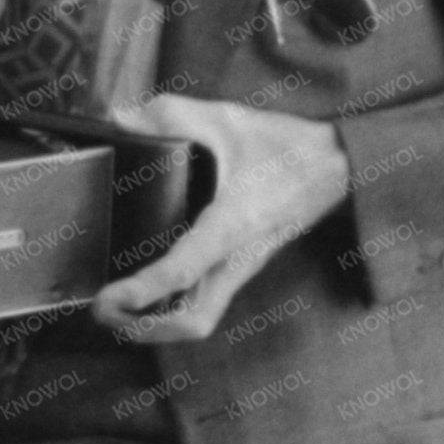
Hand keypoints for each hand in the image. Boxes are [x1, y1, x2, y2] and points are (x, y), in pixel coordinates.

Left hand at [89, 94, 353, 343]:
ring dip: (155, 326)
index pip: (185, 269)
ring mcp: (242, 267)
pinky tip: (144, 299)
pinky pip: (206, 305)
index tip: (109, 298)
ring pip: (200, 319)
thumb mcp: (226, 119)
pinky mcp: (242, 268)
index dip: (145, 290)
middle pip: (193, 319)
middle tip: (102, 311)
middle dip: (144, 328)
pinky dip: (172, 313)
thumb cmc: (286, 145)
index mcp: (234, 222)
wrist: (341, 165)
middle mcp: (239, 256)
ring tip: (114, 310)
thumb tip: (118, 118)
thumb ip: (168, 115)